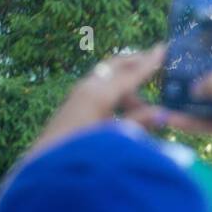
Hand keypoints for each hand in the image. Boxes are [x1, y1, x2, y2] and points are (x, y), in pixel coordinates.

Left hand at [36, 46, 174, 149]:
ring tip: (144, 109)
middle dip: (136, 63)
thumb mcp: (115, 137)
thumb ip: (138, 123)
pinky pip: (100, 89)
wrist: (48, 163)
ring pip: (108, 79)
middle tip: (155, 61)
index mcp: (99, 94)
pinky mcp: (74, 103)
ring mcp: (78, 93)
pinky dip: (116, 94)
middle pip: (116, 66)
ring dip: (127, 87)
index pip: (130, 74)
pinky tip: (124, 112)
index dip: (149, 62)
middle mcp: (88, 88)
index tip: (163, 48)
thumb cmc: (84, 153)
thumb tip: (162, 113)